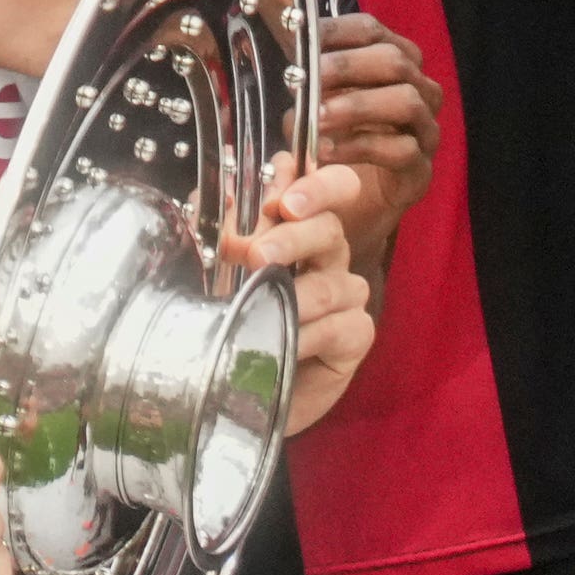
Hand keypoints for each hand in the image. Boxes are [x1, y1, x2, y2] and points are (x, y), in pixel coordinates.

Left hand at [223, 163, 373, 434]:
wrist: (238, 388)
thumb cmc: (231, 321)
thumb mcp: (219, 269)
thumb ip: (225, 228)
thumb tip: (226, 192)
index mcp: (300, 228)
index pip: (329, 188)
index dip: (315, 186)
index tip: (280, 200)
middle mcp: (327, 256)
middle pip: (329, 229)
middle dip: (291, 238)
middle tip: (255, 255)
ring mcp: (346, 295)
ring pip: (330, 282)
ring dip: (292, 292)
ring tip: (259, 301)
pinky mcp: (355, 334)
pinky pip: (339, 326)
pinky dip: (307, 333)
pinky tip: (286, 340)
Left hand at [313, 9, 440, 232]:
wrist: (347, 210)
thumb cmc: (331, 148)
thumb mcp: (313, 109)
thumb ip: (306, 86)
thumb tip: (289, 71)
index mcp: (392, 64)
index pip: (372, 31)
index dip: (337, 31)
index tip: (302, 40)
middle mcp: (418, 91)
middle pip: (395, 61)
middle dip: (346, 66)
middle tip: (307, 79)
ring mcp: (425, 130)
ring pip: (406, 101)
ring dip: (357, 106)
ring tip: (317, 118)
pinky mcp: (420, 170)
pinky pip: (402, 150)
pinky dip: (360, 147)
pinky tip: (326, 152)